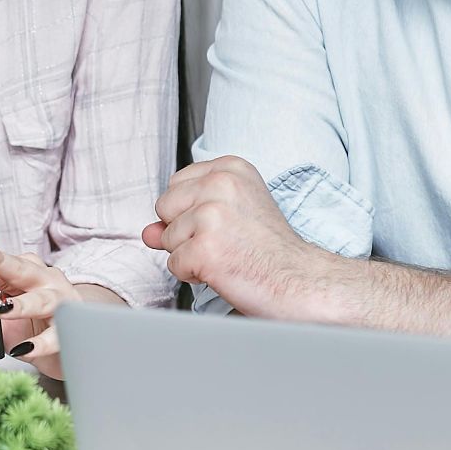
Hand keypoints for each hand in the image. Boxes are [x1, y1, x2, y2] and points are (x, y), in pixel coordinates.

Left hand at [0, 251, 85, 379]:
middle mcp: (48, 281)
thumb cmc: (34, 326)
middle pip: (26, 271)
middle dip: (7, 266)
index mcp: (31, 271)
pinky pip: (54, 337)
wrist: (66, 351)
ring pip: (43, 300)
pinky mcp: (70, 331)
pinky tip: (24, 349)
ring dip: (21, 305)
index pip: (9, 262)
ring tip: (2, 310)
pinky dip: (39, 344)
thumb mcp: (9, 311)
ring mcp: (62, 304)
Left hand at [142, 155, 336, 320]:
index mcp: (230, 168)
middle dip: (185, 232)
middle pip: (165, 208)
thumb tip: (148, 231)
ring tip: (229, 255)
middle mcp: (220, 184)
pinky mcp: (205, 248)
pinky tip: (225, 271)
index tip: (226, 224)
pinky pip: (174, 265)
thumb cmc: (272, 251)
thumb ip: (184, 216)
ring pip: (167, 239)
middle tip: (227, 242)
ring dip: (191, 255)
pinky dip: (194, 275)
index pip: (176, 185)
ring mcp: (211, 215)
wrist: (302, 281)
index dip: (191, 212)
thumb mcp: (231, 216)